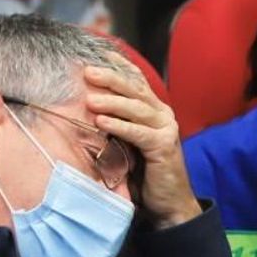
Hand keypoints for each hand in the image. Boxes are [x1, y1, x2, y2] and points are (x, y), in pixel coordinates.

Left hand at [80, 65, 203, 228]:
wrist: (168, 203)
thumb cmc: (144, 173)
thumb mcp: (128, 143)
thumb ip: (117, 125)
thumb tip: (87, 108)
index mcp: (155, 110)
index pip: (137, 81)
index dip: (121, 66)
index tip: (100, 53)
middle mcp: (163, 114)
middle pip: (135, 90)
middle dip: (111, 78)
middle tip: (87, 72)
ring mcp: (166, 129)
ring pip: (136, 108)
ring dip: (111, 102)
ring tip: (89, 99)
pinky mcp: (164, 146)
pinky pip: (138, 132)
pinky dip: (119, 125)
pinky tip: (101, 121)